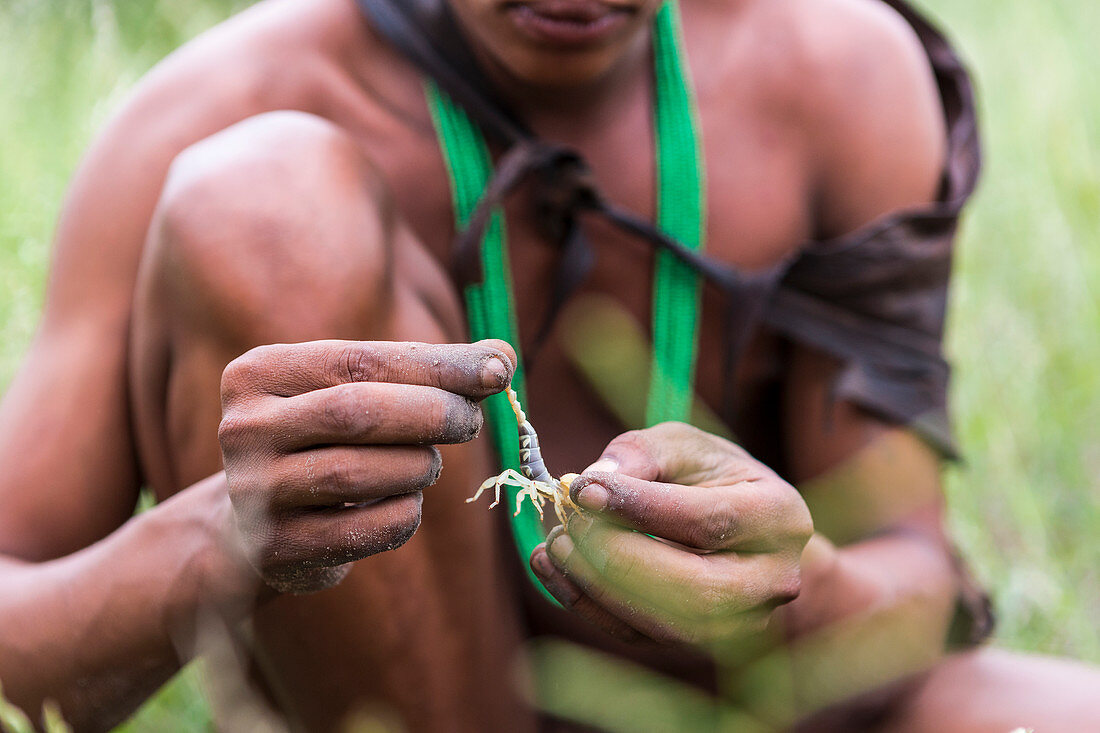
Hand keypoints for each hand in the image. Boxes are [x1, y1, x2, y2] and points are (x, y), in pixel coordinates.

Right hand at [219, 339, 514, 592]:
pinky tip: (404, 503)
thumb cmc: (325, 442)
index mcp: (260, 373)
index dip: (438, 365)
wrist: (254, 525)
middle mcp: (245, 428)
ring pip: (359, 473)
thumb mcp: (357, 393)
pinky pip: (366, 529)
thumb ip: (426, 372)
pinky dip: (404, 513)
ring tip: (426, 464)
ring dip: (416, 467)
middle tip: (472, 422)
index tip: (499, 369)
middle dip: (432, 413)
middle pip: (355, 412)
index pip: (361, 360)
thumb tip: (502, 358)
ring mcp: (254, 492)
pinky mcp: (275, 548)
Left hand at [531, 423, 812, 644]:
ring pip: (665, 624)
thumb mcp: (685, 446)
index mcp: (778, 518)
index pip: (707, 520)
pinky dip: (588, 604)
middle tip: (569, 522)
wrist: (741, 534)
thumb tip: (596, 480)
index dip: (641, 507)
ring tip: (556, 543)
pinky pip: (638, 636)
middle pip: (692, 587)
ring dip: (599, 585)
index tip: (584, 488)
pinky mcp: (697, 646)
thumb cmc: (711, 479)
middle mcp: (770, 580)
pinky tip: (553, 567)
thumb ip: (644, 453)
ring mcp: (739, 623)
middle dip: (619, 556)